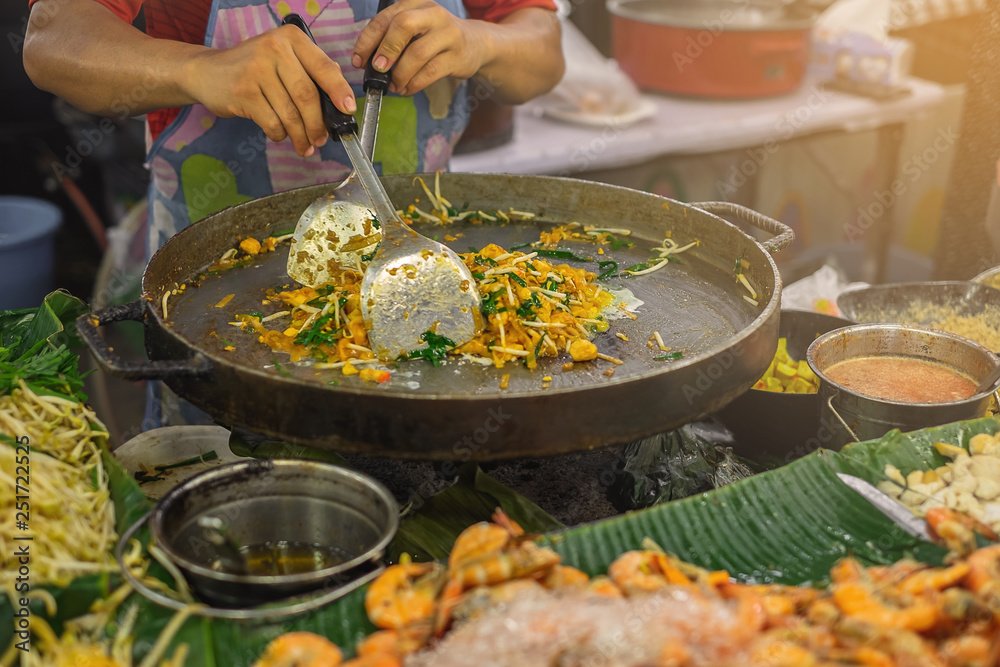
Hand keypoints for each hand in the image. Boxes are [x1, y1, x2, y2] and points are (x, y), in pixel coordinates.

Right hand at [180, 25, 355, 156]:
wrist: (206, 71)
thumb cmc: (253, 68)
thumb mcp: (282, 58)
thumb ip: (310, 70)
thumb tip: (341, 98)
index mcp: (291, 38)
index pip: (323, 67)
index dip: (339, 91)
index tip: (348, 110)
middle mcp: (274, 49)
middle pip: (307, 95)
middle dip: (318, 124)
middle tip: (322, 140)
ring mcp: (256, 70)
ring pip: (290, 114)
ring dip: (301, 136)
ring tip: (305, 146)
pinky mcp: (243, 92)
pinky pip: (272, 123)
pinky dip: (279, 135)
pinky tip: (279, 134)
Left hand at [352, 0, 488, 96]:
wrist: (475, 43)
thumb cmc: (435, 37)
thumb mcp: (415, 28)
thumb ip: (392, 37)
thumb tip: (366, 62)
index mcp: (415, 3)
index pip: (386, 17)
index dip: (368, 40)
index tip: (358, 60)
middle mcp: (433, 14)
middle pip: (403, 25)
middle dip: (386, 50)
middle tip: (377, 70)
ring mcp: (448, 34)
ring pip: (418, 53)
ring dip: (400, 74)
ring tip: (394, 86)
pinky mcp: (457, 56)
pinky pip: (431, 72)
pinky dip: (415, 84)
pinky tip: (407, 89)